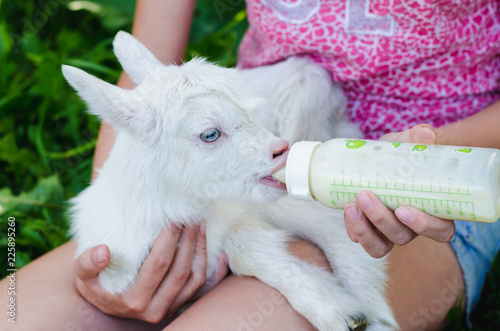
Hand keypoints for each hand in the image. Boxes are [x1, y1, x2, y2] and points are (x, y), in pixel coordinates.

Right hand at [74, 223, 228, 322]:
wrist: (106, 301)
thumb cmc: (96, 283)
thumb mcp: (82, 276)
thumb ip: (86, 263)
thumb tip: (102, 252)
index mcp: (133, 300)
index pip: (157, 265)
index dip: (168, 240)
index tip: (172, 217)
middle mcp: (154, 309)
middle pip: (179, 269)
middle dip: (187, 240)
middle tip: (190, 215)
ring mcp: (171, 308)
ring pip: (194, 279)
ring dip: (200, 250)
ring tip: (200, 225)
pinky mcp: (181, 306)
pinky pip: (203, 289)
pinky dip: (214, 272)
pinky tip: (221, 253)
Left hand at [344, 124, 455, 257]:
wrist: (379, 158)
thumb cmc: (401, 154)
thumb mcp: (408, 142)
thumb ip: (418, 137)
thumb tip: (426, 135)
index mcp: (434, 209)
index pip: (441, 230)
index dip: (425, 226)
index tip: (403, 209)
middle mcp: (412, 226)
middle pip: (403, 236)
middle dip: (382, 220)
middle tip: (366, 196)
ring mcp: (389, 231)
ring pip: (380, 246)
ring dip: (364, 229)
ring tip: (351, 205)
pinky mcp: (369, 230)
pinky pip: (361, 239)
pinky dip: (352, 228)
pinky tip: (346, 208)